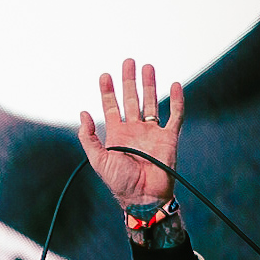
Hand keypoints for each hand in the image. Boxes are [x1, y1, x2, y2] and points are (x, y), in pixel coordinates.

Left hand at [78, 58, 183, 207]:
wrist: (143, 197)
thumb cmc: (119, 183)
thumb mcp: (98, 160)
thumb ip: (89, 137)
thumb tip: (83, 113)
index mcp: (117, 134)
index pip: (111, 107)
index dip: (107, 91)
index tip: (104, 75)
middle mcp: (134, 130)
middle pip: (132, 99)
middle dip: (129, 81)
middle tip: (128, 61)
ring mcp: (152, 132)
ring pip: (152, 102)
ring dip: (150, 85)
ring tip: (147, 67)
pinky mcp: (169, 137)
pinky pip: (175, 115)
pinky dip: (177, 100)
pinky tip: (175, 85)